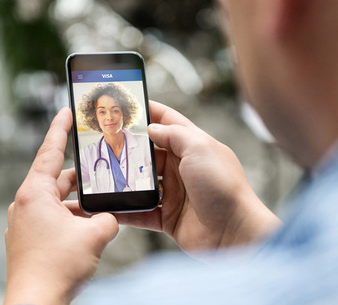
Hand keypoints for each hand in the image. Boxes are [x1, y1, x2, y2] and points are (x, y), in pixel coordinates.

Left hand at [4, 108, 118, 304]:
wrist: (37, 302)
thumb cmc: (55, 268)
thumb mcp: (94, 235)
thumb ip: (109, 219)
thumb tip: (112, 218)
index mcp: (34, 194)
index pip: (48, 152)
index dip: (59, 129)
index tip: (65, 112)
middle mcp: (26, 205)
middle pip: (58, 180)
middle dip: (82, 179)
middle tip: (101, 172)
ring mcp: (26, 223)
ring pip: (58, 202)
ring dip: (79, 205)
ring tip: (101, 210)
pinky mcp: (30, 239)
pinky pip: (54, 219)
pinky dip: (72, 220)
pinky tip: (89, 230)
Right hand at [67, 101, 280, 253]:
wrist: (234, 232)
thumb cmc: (223, 186)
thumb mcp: (200, 148)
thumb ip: (174, 134)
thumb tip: (151, 128)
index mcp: (194, 146)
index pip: (168, 122)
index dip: (150, 112)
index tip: (128, 106)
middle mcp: (183, 168)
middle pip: (150, 153)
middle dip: (130, 148)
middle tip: (105, 141)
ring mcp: (175, 193)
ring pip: (143, 182)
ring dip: (125, 179)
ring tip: (103, 174)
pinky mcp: (168, 217)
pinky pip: (141, 212)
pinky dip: (126, 210)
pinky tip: (108, 207)